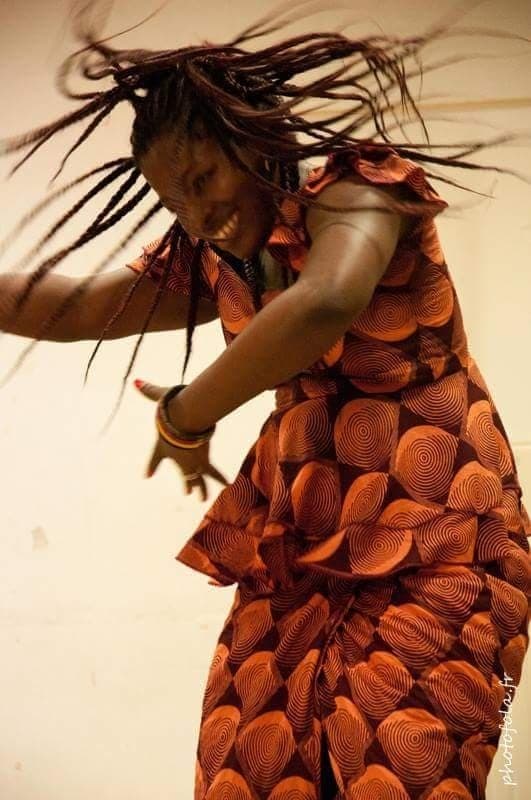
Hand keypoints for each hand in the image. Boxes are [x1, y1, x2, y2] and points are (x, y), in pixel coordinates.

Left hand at [133, 379, 229, 500]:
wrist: (182, 419)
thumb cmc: (171, 409)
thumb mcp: (160, 399)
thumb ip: (149, 391)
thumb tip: (135, 381)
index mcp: (162, 446)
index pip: (154, 459)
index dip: (151, 466)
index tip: (147, 475)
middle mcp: (176, 458)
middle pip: (181, 474)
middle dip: (185, 483)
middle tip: (187, 492)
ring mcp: (189, 462)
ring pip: (196, 480)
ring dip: (200, 489)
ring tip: (203, 499)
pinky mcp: (202, 461)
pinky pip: (212, 473)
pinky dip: (220, 478)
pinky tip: (226, 484)